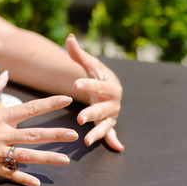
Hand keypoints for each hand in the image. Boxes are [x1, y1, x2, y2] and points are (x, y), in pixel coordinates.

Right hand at [0, 71, 77, 185]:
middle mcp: (0, 134)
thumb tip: (6, 73)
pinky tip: (37, 183)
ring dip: (47, 158)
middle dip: (56, 135)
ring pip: (27, 155)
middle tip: (74, 135)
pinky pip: (10, 174)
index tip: (67, 99)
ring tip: (65, 160)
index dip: (50, 104)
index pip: (29, 108)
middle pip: (34, 135)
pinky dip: (24, 179)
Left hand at [65, 34, 123, 150]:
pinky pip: (111, 133)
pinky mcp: (109, 123)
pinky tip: (117, 148)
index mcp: (110, 84)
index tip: (74, 85)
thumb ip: (78, 53)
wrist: (109, 87)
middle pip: (103, 107)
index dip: (87, 84)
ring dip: (98, 132)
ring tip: (87, 140)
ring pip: (106, 123)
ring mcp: (112, 113)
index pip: (98, 84)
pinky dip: (113, 140)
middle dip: (92, 112)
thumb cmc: (97, 75)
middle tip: (80, 118)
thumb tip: (69, 37)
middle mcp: (114, 100)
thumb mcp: (89, 65)